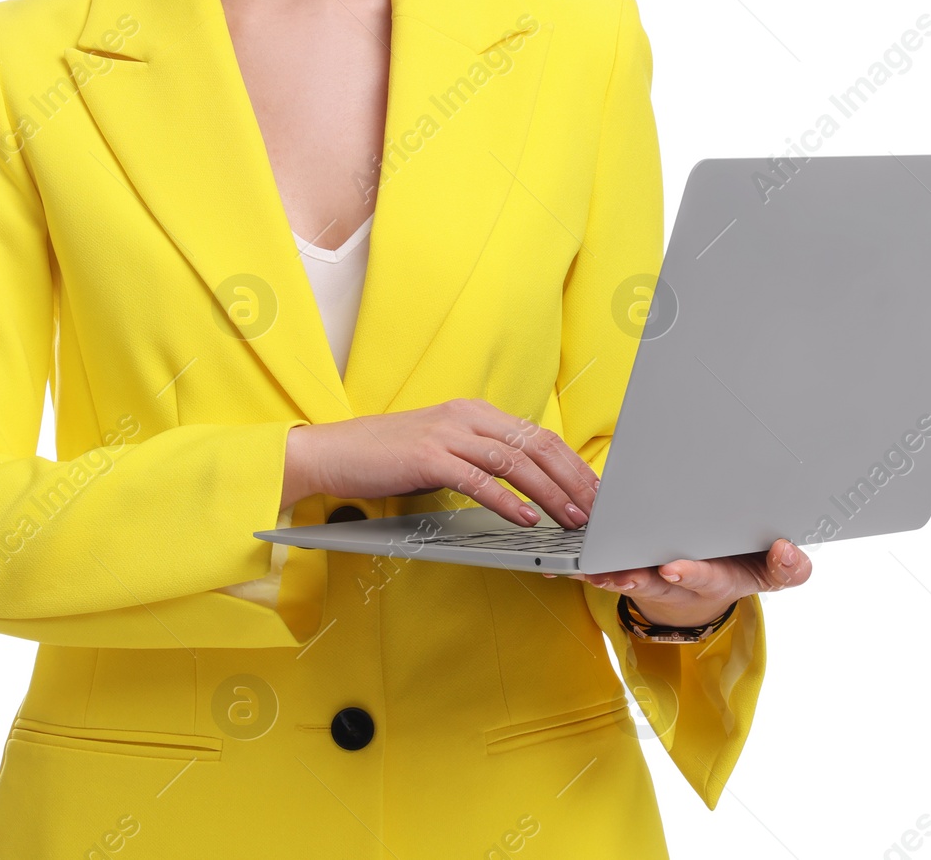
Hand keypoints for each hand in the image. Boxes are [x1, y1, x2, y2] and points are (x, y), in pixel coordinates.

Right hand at [281, 398, 599, 526]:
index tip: (594, 490)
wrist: (334, 452)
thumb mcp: (443, 449)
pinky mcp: (428, 456)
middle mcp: (466, 416)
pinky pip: (478, 479)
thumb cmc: (388, 458)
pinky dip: (506, 500)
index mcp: (474, 412)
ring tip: (571, 518)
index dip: (572, 463)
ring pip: (514, 462)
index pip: (538, 435)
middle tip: (596, 509)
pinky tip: (525, 519)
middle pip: (536, 444)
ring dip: (549, 493)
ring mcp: (447, 434)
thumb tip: (525, 485)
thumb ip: (480, 457)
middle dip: (572, 478)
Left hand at [564, 538, 812, 626]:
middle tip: (619, 572)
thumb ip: (788, 567)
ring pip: (629, 576)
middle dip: (639, 577)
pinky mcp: (634, 567)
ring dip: (609, 573)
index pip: (706, 577)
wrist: (716, 571)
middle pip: (658, 582)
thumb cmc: (745, 561)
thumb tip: (787, 551)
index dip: (690, 574)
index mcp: (719, 577)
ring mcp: (656, 577)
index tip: (673, 568)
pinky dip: (592, 565)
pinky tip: (572, 562)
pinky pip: (610, 567)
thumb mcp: (773, 570)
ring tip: (590, 569)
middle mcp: (684, 581)